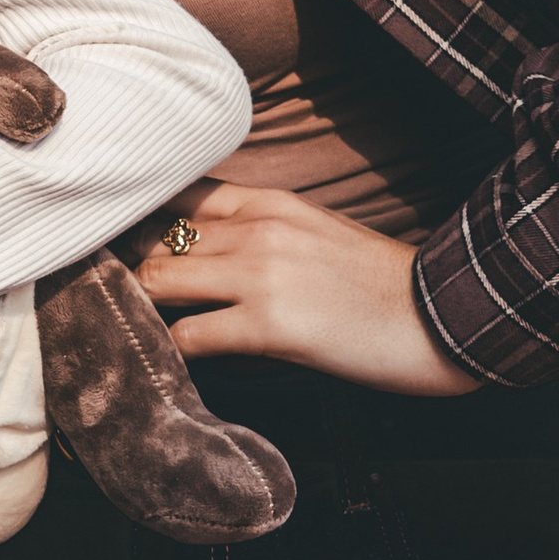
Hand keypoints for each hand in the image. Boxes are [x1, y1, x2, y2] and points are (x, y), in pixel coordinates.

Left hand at [134, 183, 478, 396]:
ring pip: (158, 282)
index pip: (176, 196)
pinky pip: (188, 335)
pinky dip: (170, 351)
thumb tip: (206, 253)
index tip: (118, 248)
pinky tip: (172, 363)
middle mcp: (257, 228)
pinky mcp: (268, 324)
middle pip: (156, 240)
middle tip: (112, 300)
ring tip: (132, 333)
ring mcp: (261, 274)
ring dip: (141, 310)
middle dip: (129, 271)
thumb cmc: (384, 286)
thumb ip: (261, 232)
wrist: (446, 317)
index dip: (140, 225)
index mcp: (269, 202)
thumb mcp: (318, 233)